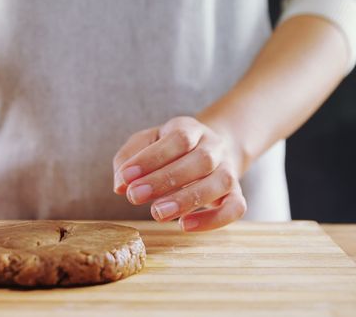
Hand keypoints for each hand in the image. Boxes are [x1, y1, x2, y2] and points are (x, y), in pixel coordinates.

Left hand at [113, 116, 245, 231]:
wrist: (209, 150)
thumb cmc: (168, 149)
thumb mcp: (145, 143)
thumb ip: (128, 159)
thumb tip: (120, 185)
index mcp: (190, 129)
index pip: (178, 139)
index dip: (152, 158)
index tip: (127, 177)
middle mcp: (214, 147)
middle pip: (200, 160)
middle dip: (166, 180)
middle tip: (135, 197)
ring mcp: (228, 170)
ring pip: (219, 182)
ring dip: (188, 200)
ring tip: (157, 214)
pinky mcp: (235, 194)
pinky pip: (235, 207)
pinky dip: (213, 219)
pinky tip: (185, 226)